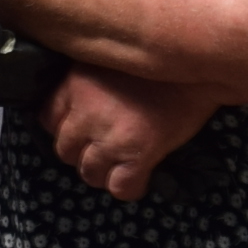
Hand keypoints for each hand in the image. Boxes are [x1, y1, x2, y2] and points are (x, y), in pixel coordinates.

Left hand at [42, 64, 218, 200]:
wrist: (200, 68)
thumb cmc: (158, 61)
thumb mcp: (111, 59)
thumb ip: (89, 80)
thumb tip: (81, 105)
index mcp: (75, 84)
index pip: (47, 119)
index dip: (64, 129)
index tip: (81, 131)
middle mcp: (85, 112)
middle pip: (65, 150)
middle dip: (82, 154)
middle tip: (103, 149)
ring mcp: (109, 136)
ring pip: (89, 173)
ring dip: (103, 174)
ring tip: (120, 165)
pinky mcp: (137, 154)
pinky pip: (120, 187)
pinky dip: (129, 187)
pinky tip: (139, 177)